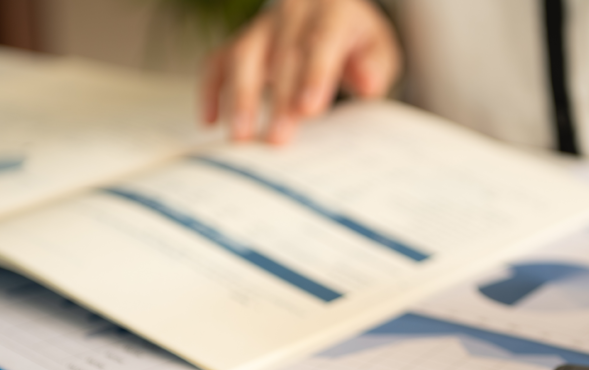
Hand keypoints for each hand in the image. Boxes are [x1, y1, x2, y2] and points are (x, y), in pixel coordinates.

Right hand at [202, 0, 401, 143]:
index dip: (314, 75)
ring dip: (239, 97)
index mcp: (331, 12)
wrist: (330, 17)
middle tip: (277, 139)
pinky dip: (211, 90)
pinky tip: (210, 121)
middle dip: (279, 100)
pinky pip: (217, 61)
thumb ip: (375, 66)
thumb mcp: (379, 49)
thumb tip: (368, 83)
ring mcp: (261, 27)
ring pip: (242, 55)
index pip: (321, 42)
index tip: (309, 110)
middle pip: (281, 56)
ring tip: (239, 135)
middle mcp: (291, 14)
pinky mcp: (240, 42)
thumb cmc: (356, 42)